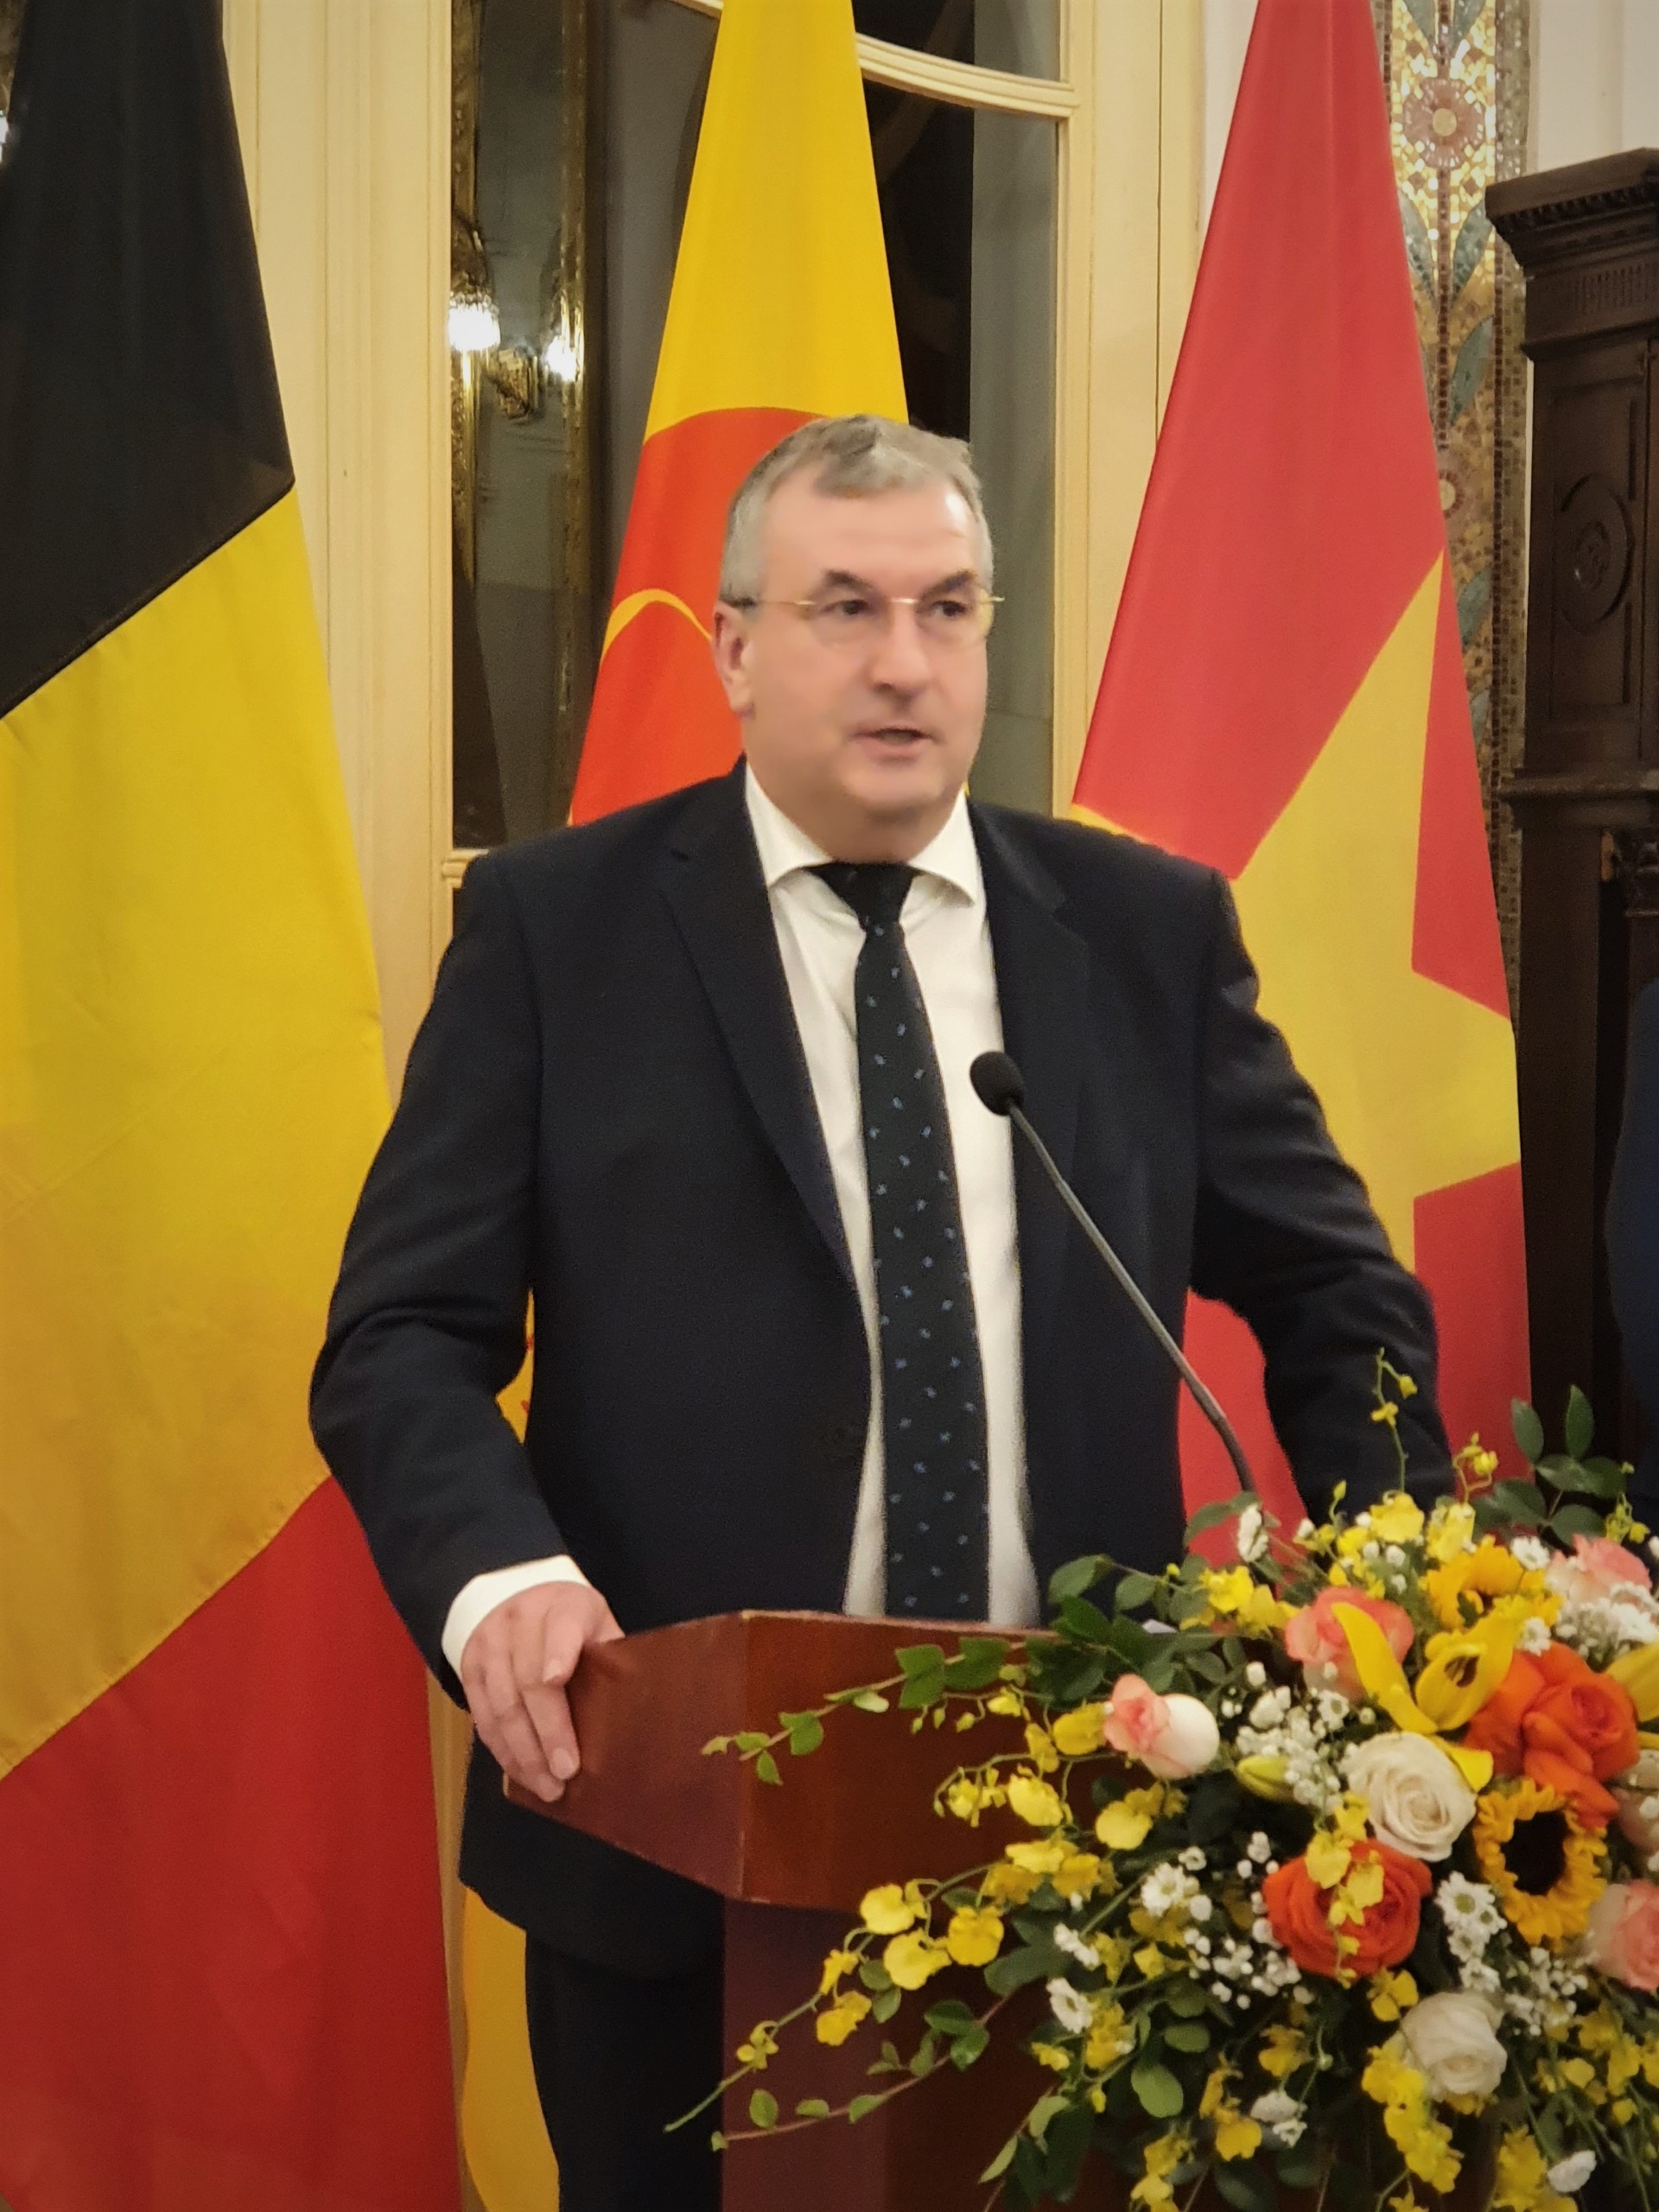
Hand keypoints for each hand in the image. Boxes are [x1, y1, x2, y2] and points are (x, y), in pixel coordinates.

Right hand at [458, 1579, 622, 1802]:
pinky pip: (483, 1718)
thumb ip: (611, 1659)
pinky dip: (503, 1751)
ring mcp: (489, 1644)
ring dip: (523, 1753)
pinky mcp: (469, 1669)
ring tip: (547, 1787)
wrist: (521, 1599)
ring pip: (501, 1705)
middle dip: (547, 1731)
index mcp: (563, 1605)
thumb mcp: (598, 1626)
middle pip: (527, 1679)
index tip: (558, 1680)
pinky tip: (523, 1774)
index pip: (561, 1627)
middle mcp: (520, 1620)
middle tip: (566, 1772)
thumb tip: (633, 1720)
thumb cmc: (574, 1624)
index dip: (558, 1653)